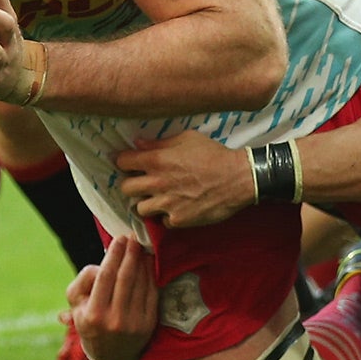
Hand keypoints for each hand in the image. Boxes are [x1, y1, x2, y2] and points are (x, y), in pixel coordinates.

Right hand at [65, 235, 158, 359]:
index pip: (105, 277)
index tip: (119, 238)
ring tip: (141, 245)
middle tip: (133, 236)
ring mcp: (134, 324)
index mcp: (93, 316)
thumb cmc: (91, 322)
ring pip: (140, 283)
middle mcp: (114, 321)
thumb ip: (82, 283)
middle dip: (130, 253)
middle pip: (125, 277)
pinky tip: (149, 262)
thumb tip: (101, 266)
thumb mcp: (76, 306)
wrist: (112, 356)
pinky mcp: (149, 324)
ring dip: (142, 260)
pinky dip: (151, 274)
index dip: (114, 254)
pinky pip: (151, 292)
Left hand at [115, 128, 256, 228]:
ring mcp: (166, 203)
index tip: (126, 162)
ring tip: (158, 198)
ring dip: (146, 202)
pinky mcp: (177, 220)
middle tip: (141, 183)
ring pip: (139, 208)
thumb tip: (139, 143)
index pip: (123, 161)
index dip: (123, 161)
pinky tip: (177, 208)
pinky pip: (162, 220)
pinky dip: (167, 215)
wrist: (238, 178)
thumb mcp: (188, 139)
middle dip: (130, 184)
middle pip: (125, 188)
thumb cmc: (214, 155)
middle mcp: (157, 182)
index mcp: (158, 160)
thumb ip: (161, 143)